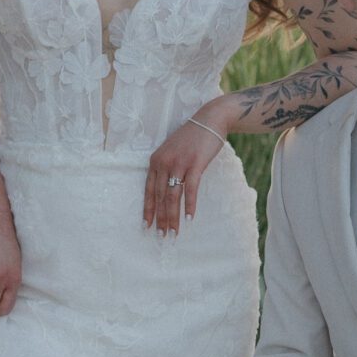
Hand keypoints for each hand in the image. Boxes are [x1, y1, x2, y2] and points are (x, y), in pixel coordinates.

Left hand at [143, 97, 236, 234]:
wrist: (209, 120)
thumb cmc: (192, 138)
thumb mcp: (173, 152)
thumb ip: (167, 168)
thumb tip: (166, 192)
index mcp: (155, 160)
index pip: (149, 190)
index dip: (148, 209)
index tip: (147, 226)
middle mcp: (164, 162)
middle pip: (160, 196)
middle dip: (161, 218)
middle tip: (162, 236)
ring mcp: (179, 163)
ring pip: (173, 196)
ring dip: (173, 217)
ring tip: (174, 232)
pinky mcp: (195, 164)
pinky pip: (190, 189)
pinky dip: (190, 205)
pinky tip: (189, 218)